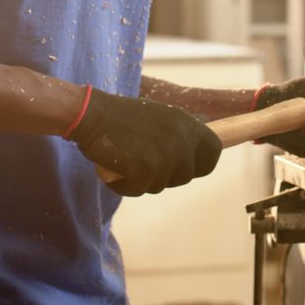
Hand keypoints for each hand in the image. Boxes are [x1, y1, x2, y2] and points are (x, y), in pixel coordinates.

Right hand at [71, 89, 221, 195]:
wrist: (91, 114)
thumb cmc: (119, 116)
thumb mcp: (158, 115)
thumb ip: (177, 133)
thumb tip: (195, 148)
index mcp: (185, 123)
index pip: (213, 151)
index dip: (202, 163)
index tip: (188, 166)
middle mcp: (179, 139)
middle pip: (186, 175)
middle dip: (166, 175)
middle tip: (143, 162)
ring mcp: (163, 156)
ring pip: (160, 185)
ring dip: (142, 179)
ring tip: (126, 159)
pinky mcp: (144, 170)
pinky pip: (138, 190)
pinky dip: (124, 185)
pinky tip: (115, 168)